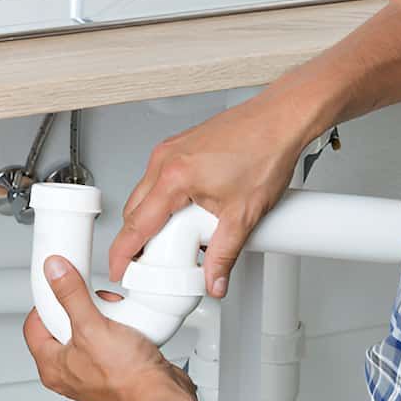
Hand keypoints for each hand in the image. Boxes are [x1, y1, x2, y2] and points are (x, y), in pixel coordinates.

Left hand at [23, 255, 197, 400]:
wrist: (161, 399)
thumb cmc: (127, 380)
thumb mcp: (92, 327)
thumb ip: (71, 295)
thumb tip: (54, 272)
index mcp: (52, 366)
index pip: (34, 325)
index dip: (45, 302)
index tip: (60, 286)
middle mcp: (71, 372)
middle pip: (65, 325)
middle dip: (82, 306)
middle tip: (93, 301)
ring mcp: (95, 371)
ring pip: (92, 330)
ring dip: (105, 316)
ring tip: (115, 315)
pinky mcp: (118, 368)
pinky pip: (113, 339)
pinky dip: (121, 328)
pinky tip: (130, 327)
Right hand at [109, 90, 313, 297]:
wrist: (281, 120)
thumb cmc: (265, 151)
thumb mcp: (244, 215)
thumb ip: (225, 255)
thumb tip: (214, 281)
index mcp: (174, 177)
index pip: (136, 225)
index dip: (123, 253)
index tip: (119, 270)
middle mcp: (165, 159)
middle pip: (134, 210)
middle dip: (136, 240)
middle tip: (150, 264)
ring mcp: (171, 150)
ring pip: (145, 194)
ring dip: (151, 219)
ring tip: (174, 240)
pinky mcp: (180, 146)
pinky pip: (159, 179)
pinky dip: (163, 200)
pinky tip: (185, 212)